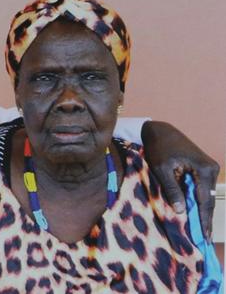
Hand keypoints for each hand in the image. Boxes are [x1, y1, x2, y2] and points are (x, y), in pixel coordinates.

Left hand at [141, 121, 219, 240]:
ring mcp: (209, 169)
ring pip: (206, 196)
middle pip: (208, 200)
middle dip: (205, 219)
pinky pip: (202, 189)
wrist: (160, 131)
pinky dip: (198, 202)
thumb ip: (172, 189)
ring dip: (202, 212)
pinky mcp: (203, 169)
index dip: (203, 219)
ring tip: (201, 232)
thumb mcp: (161, 169)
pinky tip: (195, 214)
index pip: (204, 200)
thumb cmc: (158, 148)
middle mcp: (211, 169)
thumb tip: (181, 211)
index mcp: (204, 169)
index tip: (203, 236)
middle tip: (204, 240)